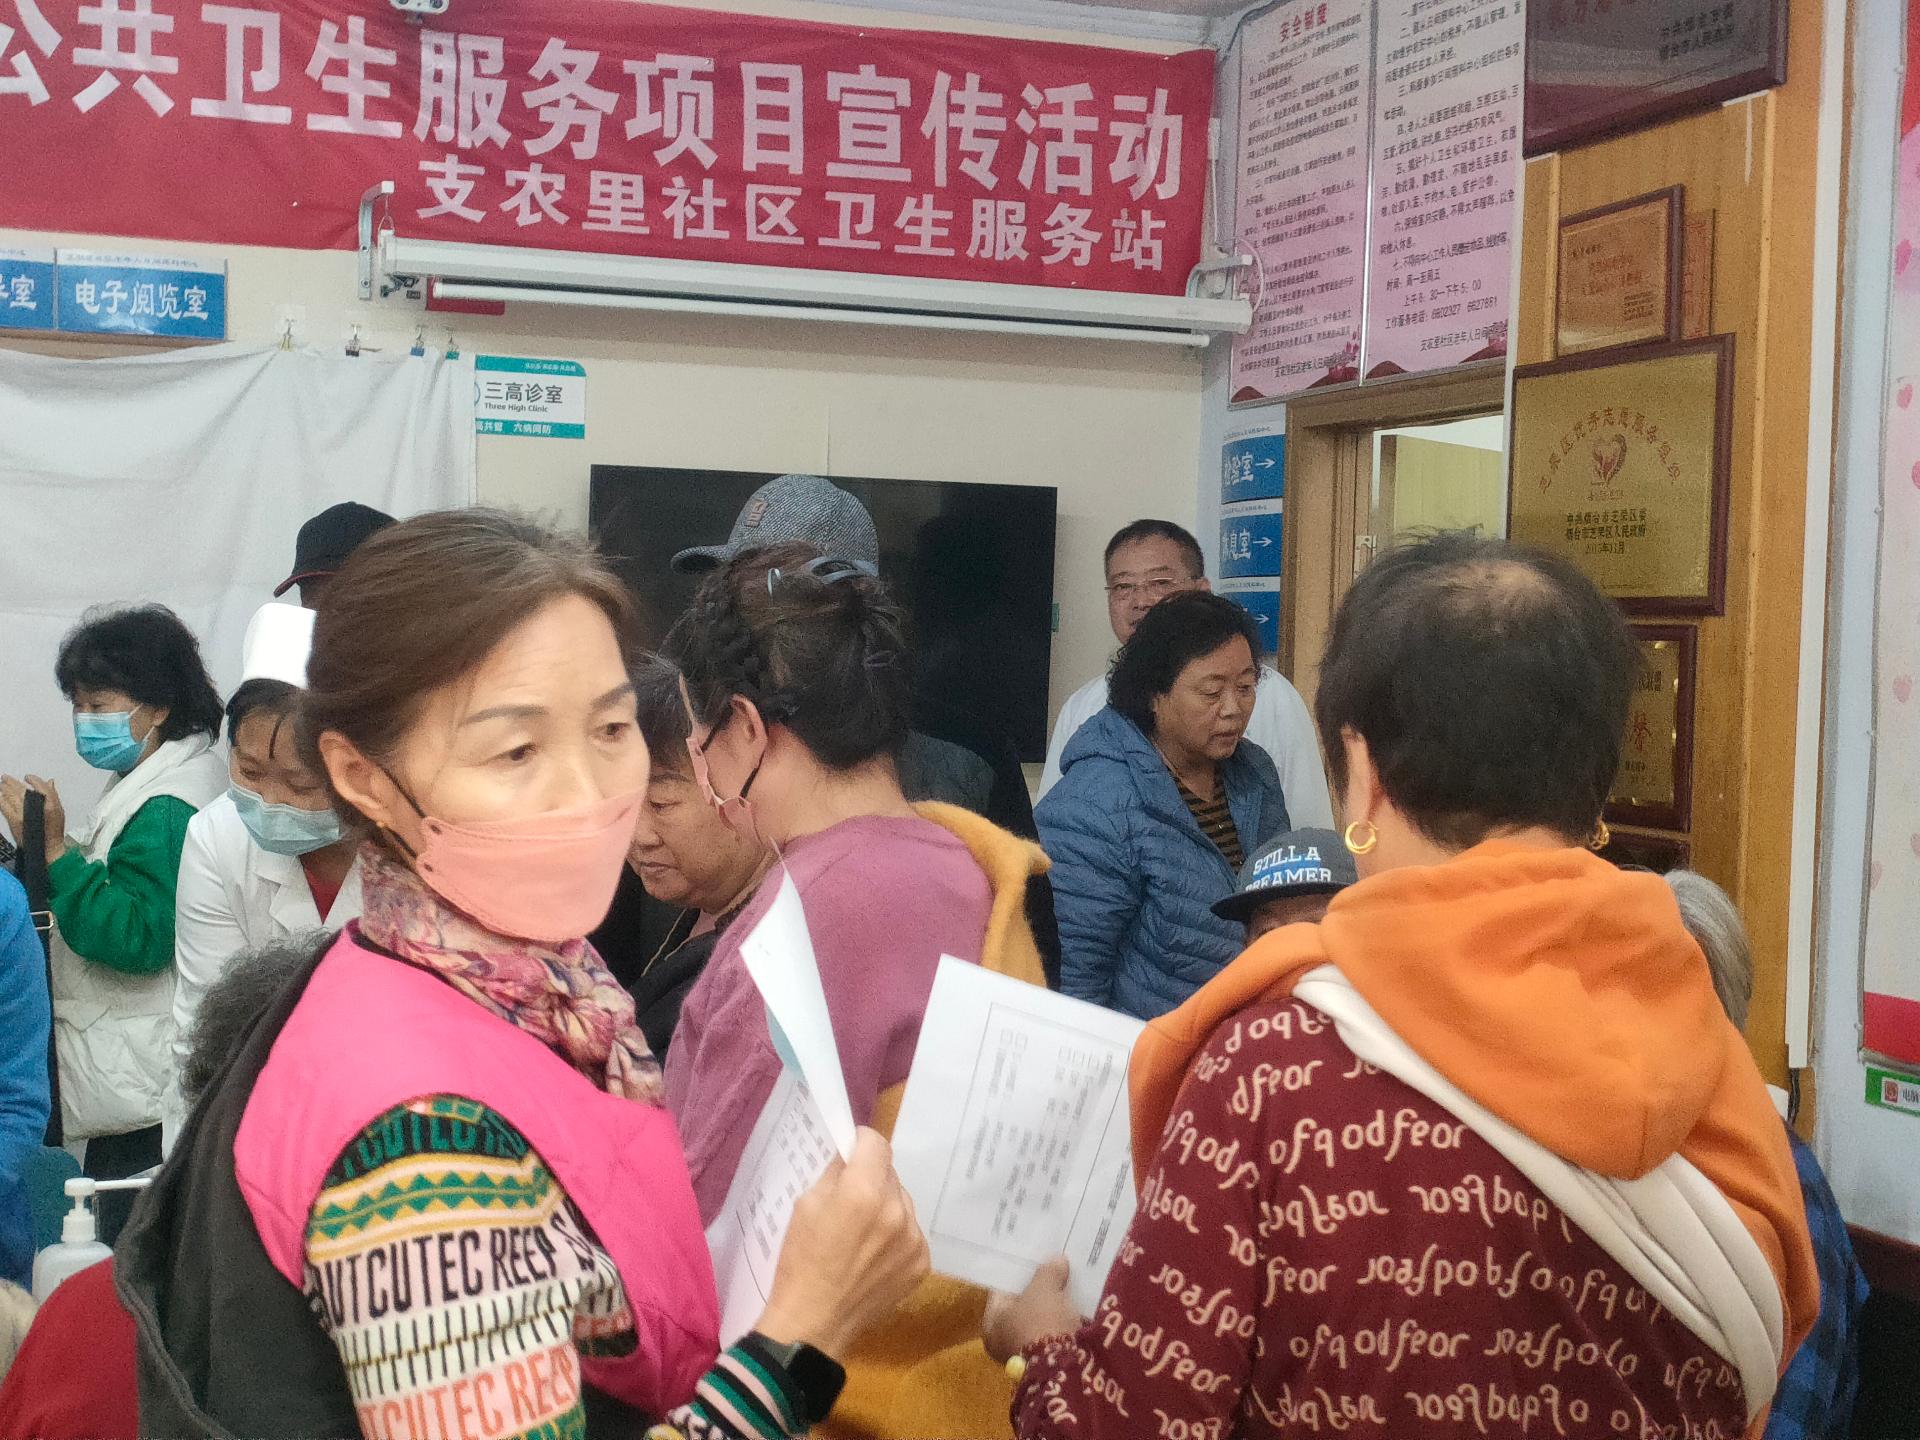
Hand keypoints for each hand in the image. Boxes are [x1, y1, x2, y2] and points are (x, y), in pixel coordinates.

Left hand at [0, 776, 66, 862]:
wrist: (46, 848)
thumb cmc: (53, 831)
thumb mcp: (59, 811)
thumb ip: (53, 795)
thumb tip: (50, 782)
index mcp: (50, 804)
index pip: (40, 786)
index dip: (32, 779)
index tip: (27, 777)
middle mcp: (36, 807)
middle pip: (21, 789)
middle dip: (12, 782)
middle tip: (6, 778)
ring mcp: (23, 813)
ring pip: (11, 796)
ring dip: (4, 789)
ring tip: (2, 785)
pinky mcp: (14, 820)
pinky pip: (4, 806)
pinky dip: (1, 800)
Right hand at [755, 1127, 929, 1357]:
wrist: (813, 1323)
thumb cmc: (801, 1262)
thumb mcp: (805, 1205)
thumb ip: (834, 1173)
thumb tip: (850, 1156)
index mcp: (864, 1192)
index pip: (877, 1144)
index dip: (861, 1144)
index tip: (850, 1154)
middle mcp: (897, 1211)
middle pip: (890, 1173)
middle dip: (871, 1177)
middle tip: (850, 1198)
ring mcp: (914, 1239)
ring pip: (903, 1202)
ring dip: (886, 1206)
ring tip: (862, 1232)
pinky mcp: (922, 1263)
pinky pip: (910, 1232)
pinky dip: (895, 1235)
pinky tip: (874, 1254)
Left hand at [983, 1256, 1082, 1362]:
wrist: (1066, 1367)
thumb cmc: (1041, 1322)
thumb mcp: (1044, 1289)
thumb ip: (1048, 1272)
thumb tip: (1057, 1260)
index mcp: (992, 1323)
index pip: (1002, 1290)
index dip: (1020, 1272)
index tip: (1034, 1257)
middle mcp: (1005, 1341)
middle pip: (1024, 1306)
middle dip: (1041, 1289)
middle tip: (1055, 1266)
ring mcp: (1029, 1354)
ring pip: (1043, 1320)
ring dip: (1056, 1305)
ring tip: (1071, 1281)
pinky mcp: (1051, 1361)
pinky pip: (1058, 1333)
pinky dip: (1067, 1321)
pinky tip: (1081, 1303)